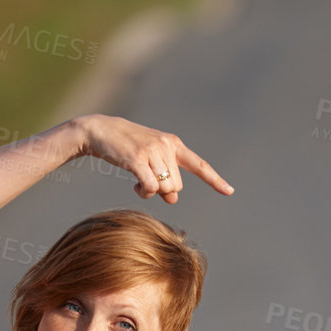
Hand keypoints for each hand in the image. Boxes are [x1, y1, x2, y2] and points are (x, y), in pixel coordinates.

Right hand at [71, 114, 233, 204]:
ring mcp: (152, 151)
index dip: (214, 180)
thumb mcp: (149, 160)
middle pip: (177, 185)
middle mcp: (166, 146)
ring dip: (151, 191)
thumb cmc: (126, 148)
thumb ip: (164, 178)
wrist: (100, 131)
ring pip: (164, 188)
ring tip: (139, 180)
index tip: (230, 191)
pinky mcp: (137, 159)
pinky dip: (145, 192)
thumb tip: (173, 199)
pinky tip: (136, 186)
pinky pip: (150, 187)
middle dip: (163, 189)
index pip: (198, 164)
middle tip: (147, 180)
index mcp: (173, 144)